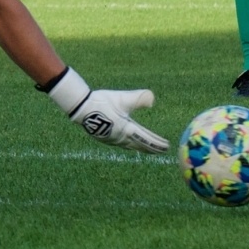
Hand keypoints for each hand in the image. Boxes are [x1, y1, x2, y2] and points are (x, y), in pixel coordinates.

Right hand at [45, 68, 168, 153]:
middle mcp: (121, 137)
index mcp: (127, 129)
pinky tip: (129, 143)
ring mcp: (112, 139)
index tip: (167, 147)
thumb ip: (139, 98)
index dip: (157, 144)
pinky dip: (131, 145)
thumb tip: (153, 99)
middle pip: (140, 146)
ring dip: (141, 147)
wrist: (80, 107)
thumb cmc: (101, 101)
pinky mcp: (105, 137)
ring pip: (131, 146)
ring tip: (148, 148)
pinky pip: (123, 145)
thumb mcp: (122, 98)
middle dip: (151, 148)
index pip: (146, 139)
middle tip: (162, 151)